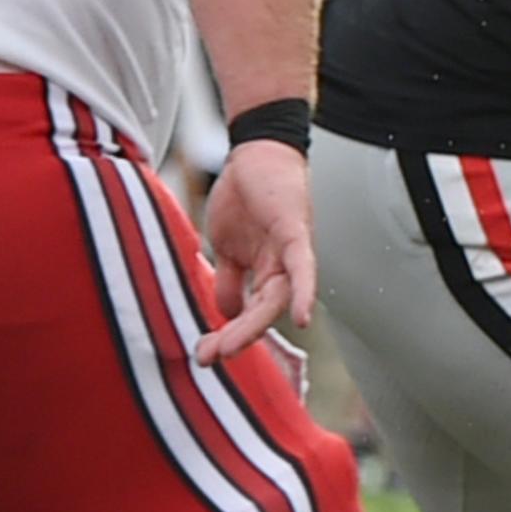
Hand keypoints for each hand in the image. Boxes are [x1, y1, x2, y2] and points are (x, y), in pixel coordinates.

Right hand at [196, 139, 314, 364]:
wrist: (256, 153)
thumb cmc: (245, 198)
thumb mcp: (226, 246)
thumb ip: (228, 280)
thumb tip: (225, 314)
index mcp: (264, 274)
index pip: (248, 312)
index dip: (229, 334)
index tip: (207, 355)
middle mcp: (282, 269)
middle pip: (262, 312)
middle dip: (237, 337)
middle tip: (210, 358)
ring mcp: (290, 252)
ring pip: (275, 298)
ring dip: (254, 324)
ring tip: (231, 347)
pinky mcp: (295, 233)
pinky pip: (303, 267)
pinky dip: (304, 292)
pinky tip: (302, 317)